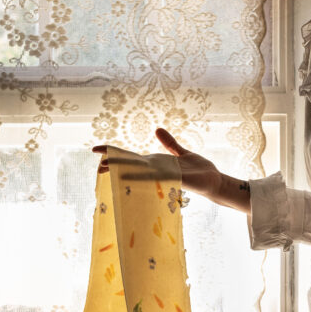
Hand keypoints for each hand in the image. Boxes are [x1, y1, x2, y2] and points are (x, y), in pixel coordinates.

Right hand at [92, 128, 249, 212]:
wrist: (214, 181)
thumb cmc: (199, 170)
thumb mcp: (181, 153)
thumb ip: (169, 143)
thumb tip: (156, 130)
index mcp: (157, 163)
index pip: (132, 157)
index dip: (115, 153)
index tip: (97, 150)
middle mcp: (157, 170)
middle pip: (132, 165)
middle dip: (115, 164)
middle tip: (96, 165)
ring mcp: (165, 175)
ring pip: (140, 172)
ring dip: (123, 171)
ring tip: (106, 170)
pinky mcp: (175, 178)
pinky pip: (158, 177)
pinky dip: (145, 176)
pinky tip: (134, 175)